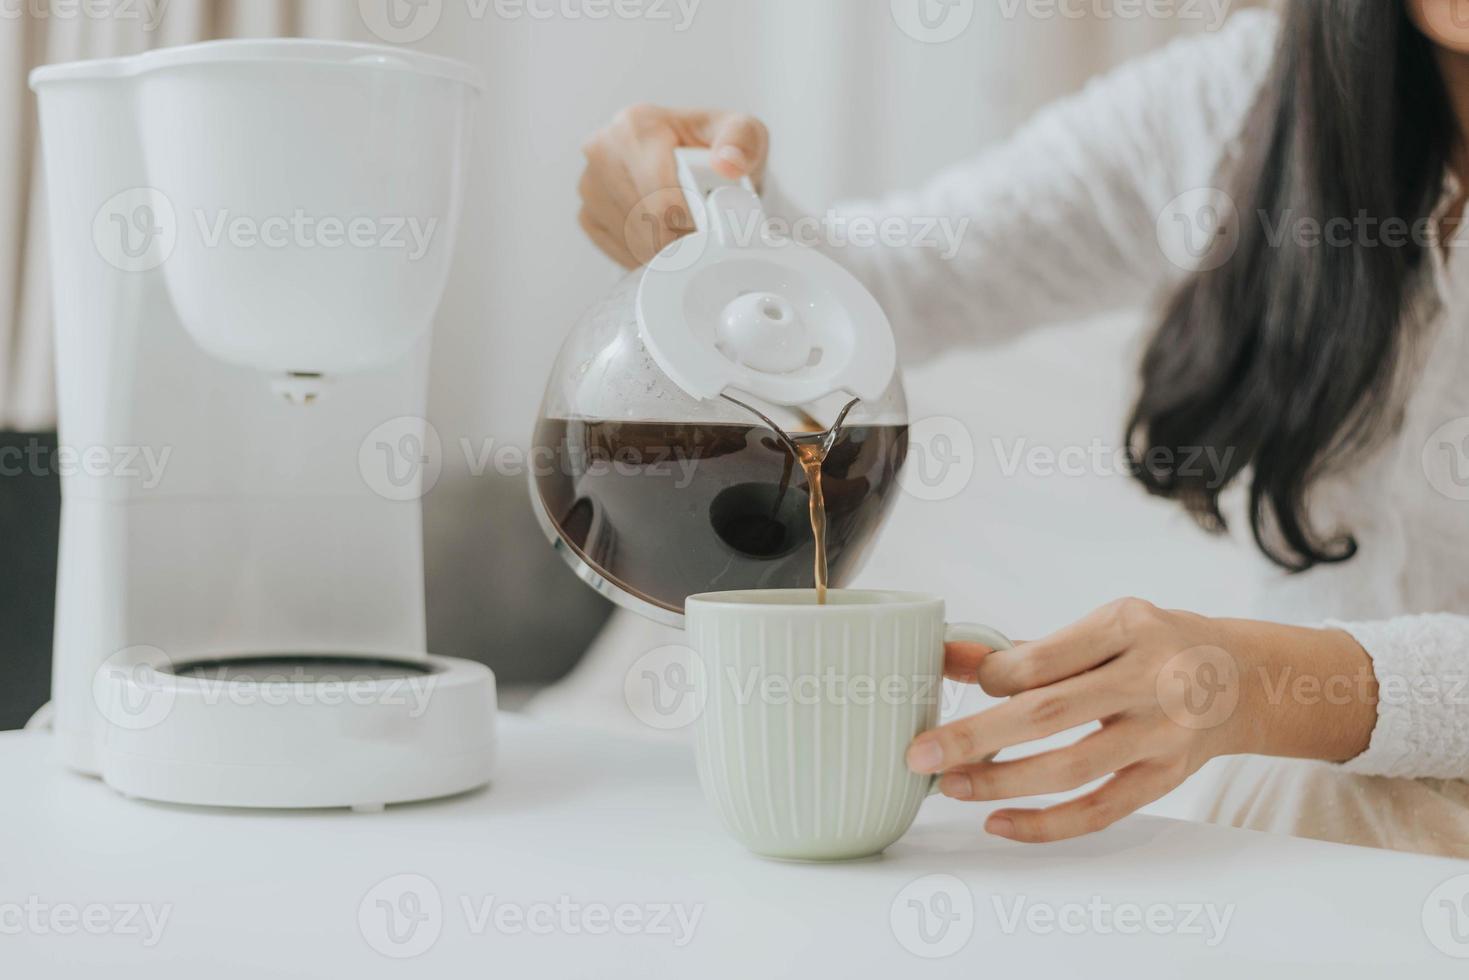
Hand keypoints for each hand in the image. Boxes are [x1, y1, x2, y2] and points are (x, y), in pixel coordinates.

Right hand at [578, 105, 769, 267]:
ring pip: (634, 242)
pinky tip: (664, 233)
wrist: (695, 164)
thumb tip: (728, 164)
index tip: (713, 227)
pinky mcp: (588, 215)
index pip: (663, 198)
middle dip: (683, 237)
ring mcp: (590, 185)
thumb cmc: (716, 149)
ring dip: (668, 248)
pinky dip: (648, 254)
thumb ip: (743, 142)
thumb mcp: (745, 134)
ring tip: (687, 227)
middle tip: (705, 229)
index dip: (694, 223)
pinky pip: (621, 251)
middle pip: (647, 223)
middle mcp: (603, 150)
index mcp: (636, 124)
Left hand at [905, 598, 1376, 843]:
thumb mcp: (1101, 627)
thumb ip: (1027, 647)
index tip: (959, 685)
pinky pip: (1100, 810)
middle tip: (921, 754)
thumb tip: (946, 654)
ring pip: (1072, 768)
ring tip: (950, 786)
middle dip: (976, 736)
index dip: (993, 677)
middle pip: (1050, 713)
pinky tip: (999, 822)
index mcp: (1128, 626)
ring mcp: (1163, 734)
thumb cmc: (1156, 645)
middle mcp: (1151, 679)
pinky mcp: (1167, 778)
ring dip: (1002, 783)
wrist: (1244, 677)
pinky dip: (1046, 823)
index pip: (1046, 657)